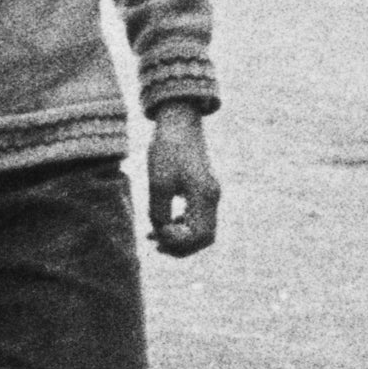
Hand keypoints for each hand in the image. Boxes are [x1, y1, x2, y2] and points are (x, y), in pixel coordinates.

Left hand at [146, 106, 221, 258]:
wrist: (179, 122)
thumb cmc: (167, 149)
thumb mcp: (158, 182)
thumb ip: (159, 211)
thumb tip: (161, 233)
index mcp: (204, 195)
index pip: (199, 235)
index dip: (178, 243)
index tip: (156, 235)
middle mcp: (212, 197)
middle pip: (204, 237)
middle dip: (181, 246)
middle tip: (156, 245)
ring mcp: (210, 194)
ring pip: (202, 229)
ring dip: (181, 238)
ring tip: (155, 238)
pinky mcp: (203, 189)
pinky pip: (198, 218)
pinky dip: (182, 226)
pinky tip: (164, 224)